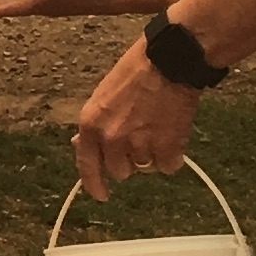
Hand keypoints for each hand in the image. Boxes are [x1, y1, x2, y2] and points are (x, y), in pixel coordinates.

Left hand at [70, 40, 200, 201]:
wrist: (170, 60)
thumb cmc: (136, 70)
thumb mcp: (103, 95)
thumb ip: (96, 125)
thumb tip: (82, 145)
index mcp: (91, 124)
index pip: (86, 165)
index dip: (94, 184)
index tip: (101, 194)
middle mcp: (111, 139)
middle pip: (119, 171)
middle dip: (128, 160)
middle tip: (140, 137)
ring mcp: (139, 146)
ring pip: (145, 168)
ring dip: (151, 155)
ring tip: (158, 127)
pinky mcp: (167, 149)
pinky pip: (169, 166)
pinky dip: (173, 154)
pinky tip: (174, 131)